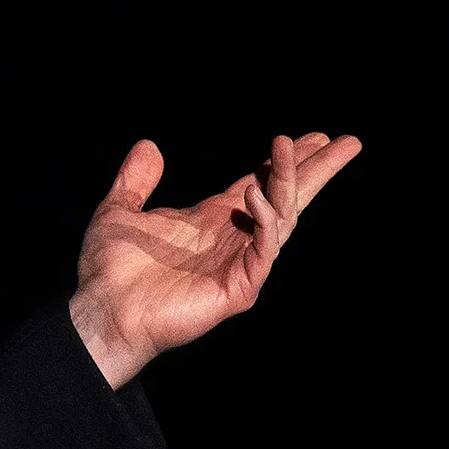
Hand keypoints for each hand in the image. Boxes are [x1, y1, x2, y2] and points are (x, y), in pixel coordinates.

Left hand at [69, 133, 362, 388]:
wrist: (101, 311)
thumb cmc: (109, 270)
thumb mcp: (118, 212)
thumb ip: (135, 181)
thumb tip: (148, 145)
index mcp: (211, 220)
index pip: (260, 184)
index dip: (284, 162)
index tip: (313, 137)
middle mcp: (232, 239)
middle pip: (285, 197)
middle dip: (315, 170)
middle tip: (347, 142)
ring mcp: (239, 264)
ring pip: (279, 218)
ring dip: (288, 181)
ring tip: (289, 145)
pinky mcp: (239, 288)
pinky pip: (263, 249)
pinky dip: (264, 220)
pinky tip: (257, 192)